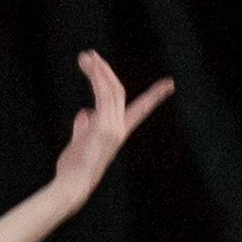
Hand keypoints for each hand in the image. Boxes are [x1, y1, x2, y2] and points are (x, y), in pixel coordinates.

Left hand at [51, 51, 173, 202]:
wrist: (72, 186)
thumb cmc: (74, 169)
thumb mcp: (79, 144)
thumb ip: (84, 127)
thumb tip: (84, 112)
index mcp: (117, 132)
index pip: (139, 109)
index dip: (154, 96)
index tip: (169, 84)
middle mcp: (119, 128)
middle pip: (120, 92)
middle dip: (106, 72)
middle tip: (91, 55)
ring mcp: (114, 128)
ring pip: (111, 89)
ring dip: (98, 70)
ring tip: (85, 56)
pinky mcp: (104, 127)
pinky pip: (102, 95)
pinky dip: (96, 77)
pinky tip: (88, 65)